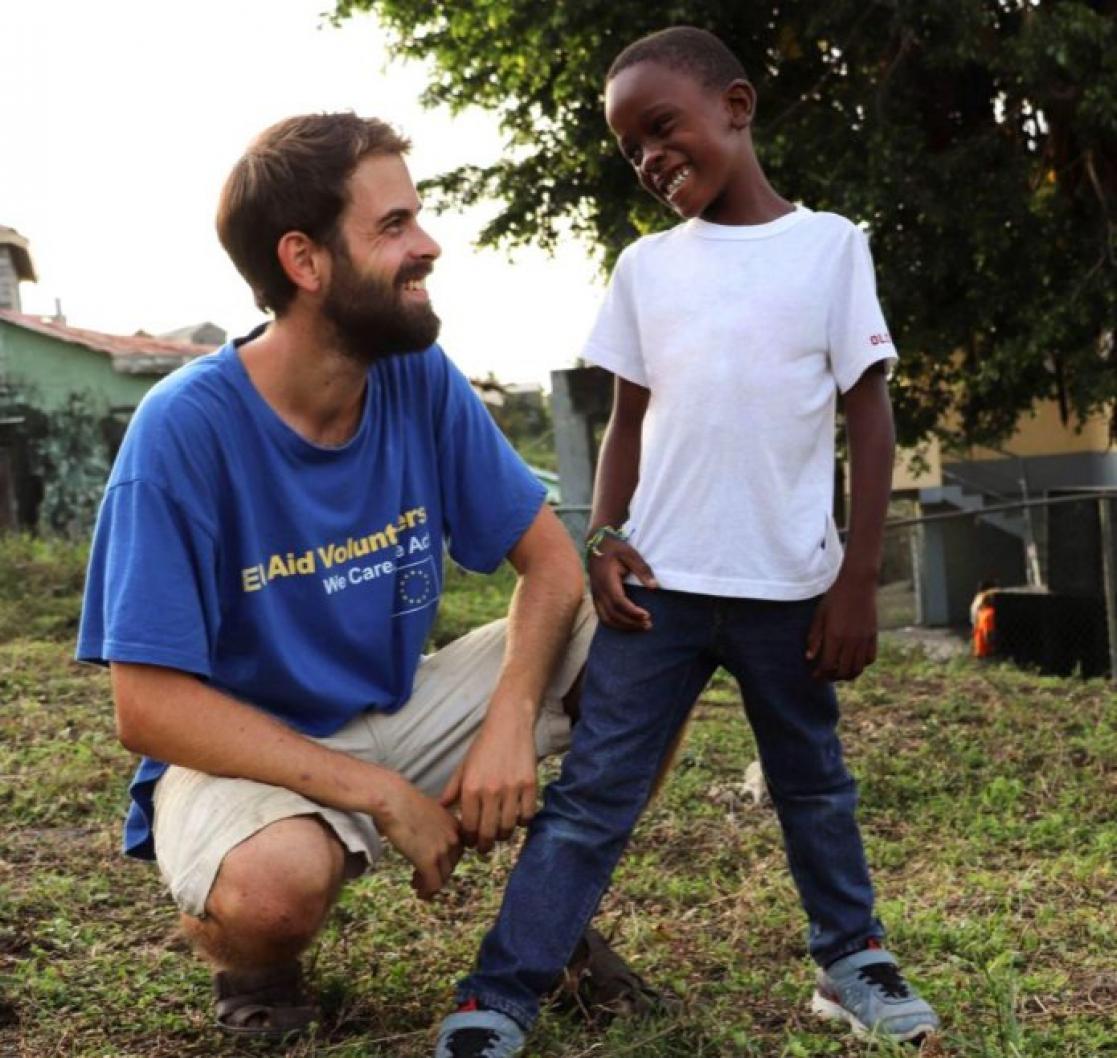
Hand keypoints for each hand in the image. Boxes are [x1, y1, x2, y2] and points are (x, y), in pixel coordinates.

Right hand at [373, 773, 462, 898]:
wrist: (393, 799)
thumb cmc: (403, 802)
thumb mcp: (427, 814)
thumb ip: (433, 828)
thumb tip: (426, 841)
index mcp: (454, 825)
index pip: (456, 851)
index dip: (444, 861)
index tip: (432, 865)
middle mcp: (453, 837)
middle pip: (451, 865)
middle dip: (437, 874)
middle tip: (421, 878)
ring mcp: (443, 849)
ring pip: (443, 877)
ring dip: (430, 884)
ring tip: (417, 885)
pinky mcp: (429, 860)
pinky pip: (434, 884)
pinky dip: (427, 891)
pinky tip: (419, 891)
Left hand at [439, 710, 537, 853]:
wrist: (509, 724)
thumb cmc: (483, 746)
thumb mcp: (463, 767)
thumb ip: (452, 790)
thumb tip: (440, 809)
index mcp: (470, 788)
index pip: (469, 827)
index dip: (469, 839)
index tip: (471, 841)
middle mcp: (490, 791)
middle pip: (488, 833)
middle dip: (485, 845)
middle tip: (484, 847)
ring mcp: (512, 789)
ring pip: (508, 827)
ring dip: (503, 835)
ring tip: (500, 832)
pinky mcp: (530, 785)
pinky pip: (527, 816)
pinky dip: (522, 822)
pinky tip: (517, 818)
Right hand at [587, 537, 657, 630]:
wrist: (596, 543)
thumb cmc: (615, 548)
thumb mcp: (630, 554)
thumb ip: (642, 570)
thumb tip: (654, 587)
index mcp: (606, 580)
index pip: (618, 602)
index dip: (632, 612)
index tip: (647, 615)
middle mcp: (599, 590)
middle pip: (612, 614)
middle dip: (631, 623)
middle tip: (648, 625)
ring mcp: (596, 595)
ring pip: (606, 619)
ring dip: (623, 626)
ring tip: (640, 627)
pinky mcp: (596, 597)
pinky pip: (603, 616)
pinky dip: (615, 624)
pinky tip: (628, 624)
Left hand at [805, 573, 877, 680]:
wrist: (857, 584)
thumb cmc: (834, 598)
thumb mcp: (819, 616)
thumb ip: (814, 638)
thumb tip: (809, 658)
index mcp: (835, 637)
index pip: (827, 665)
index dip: (820, 674)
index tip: (814, 675)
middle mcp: (851, 642)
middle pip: (843, 671)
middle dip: (832, 677)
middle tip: (825, 676)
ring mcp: (864, 640)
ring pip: (858, 668)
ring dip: (848, 675)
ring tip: (839, 673)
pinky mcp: (873, 636)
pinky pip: (870, 658)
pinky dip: (862, 665)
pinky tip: (854, 662)